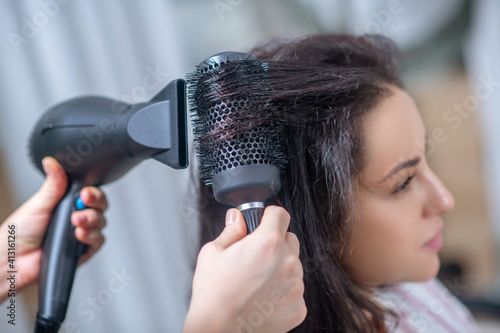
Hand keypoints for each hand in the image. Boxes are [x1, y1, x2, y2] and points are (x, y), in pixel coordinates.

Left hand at [0, 157, 107, 302]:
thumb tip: (52, 162)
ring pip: (101, 223)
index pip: (90, 194)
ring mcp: (81, 234)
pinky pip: (98, 242)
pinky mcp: (83, 251)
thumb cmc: (20, 232)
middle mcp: (77, 217)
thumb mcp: (38, 203)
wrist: (13, 258)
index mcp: (68, 203)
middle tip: (82, 203)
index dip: (92, 193)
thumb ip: (53, 184)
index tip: (85, 193)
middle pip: (100, 207)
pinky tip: (79, 235)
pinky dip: (92, 237)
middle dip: (94, 205)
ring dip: (91, 221)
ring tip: (75, 221)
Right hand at [183, 206, 305, 332]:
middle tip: (254, 256)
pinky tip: (262, 298)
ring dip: (279, 268)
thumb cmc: (214, 295)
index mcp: (268, 243)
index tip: (263, 221)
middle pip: (289, 239)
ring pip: (293, 266)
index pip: (280, 214)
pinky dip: (282, 292)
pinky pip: (294, 290)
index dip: (269, 216)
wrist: (220, 332)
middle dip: (274, 243)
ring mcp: (296, 286)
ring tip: (255, 282)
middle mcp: (288, 262)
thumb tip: (237, 218)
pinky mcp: (298, 307)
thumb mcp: (212, 253)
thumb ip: (231, 230)